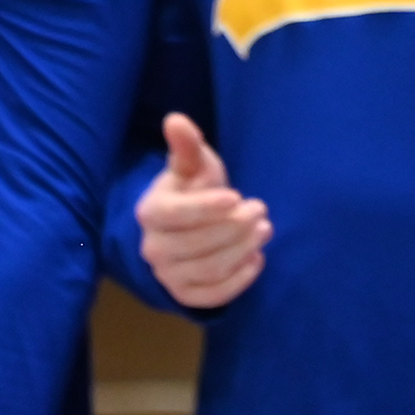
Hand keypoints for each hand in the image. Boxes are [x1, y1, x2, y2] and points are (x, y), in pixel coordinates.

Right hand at [135, 112, 270, 308]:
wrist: (184, 230)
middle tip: (260, 209)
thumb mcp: (192, 166)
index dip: (207, 208)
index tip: (237, 196)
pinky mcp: (184, 295)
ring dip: (243, 249)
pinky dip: (240, 278)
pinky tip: (256, 259)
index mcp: (150, 212)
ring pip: (210, 268)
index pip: (176, 215)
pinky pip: (214, 295)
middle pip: (199, 244)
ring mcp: (167, 275)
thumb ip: (187, 146)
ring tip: (264, 229)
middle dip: (235, 227)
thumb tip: (176, 119)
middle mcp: (152, 247)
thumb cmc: (191, 191)